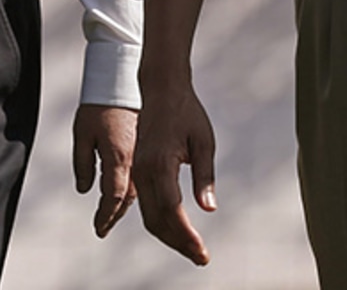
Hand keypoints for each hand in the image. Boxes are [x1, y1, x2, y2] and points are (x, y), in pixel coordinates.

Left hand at [73, 104, 137, 238]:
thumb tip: (83, 188)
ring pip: (134, 189)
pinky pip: (139, 177)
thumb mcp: (83, 132)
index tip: (98, 229)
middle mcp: (134, 160)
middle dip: (113, 215)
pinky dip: (129, 190)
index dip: (106, 215)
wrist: (125, 82)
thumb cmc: (99, 106)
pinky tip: (124, 194)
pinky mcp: (144, 149)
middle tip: (102, 229)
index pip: (113, 196)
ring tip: (110, 217)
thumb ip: (82, 162)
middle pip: (126, 198)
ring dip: (122, 205)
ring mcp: (141, 155)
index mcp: (118, 157)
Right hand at [131, 70, 216, 265]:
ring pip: (149, 216)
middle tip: (201, 258)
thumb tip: (209, 208)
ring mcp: (137, 171)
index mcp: (160, 163)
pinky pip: (147, 205)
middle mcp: (143, 171)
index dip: (187, 235)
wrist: (161, 89)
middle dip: (179, 243)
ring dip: (170, 237)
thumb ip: (204, 176)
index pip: (173, 210)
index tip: (203, 252)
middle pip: (157, 220)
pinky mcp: (137, 171)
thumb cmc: (186, 112)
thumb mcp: (203, 141)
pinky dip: (162, 223)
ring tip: (192, 250)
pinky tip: (178, 231)